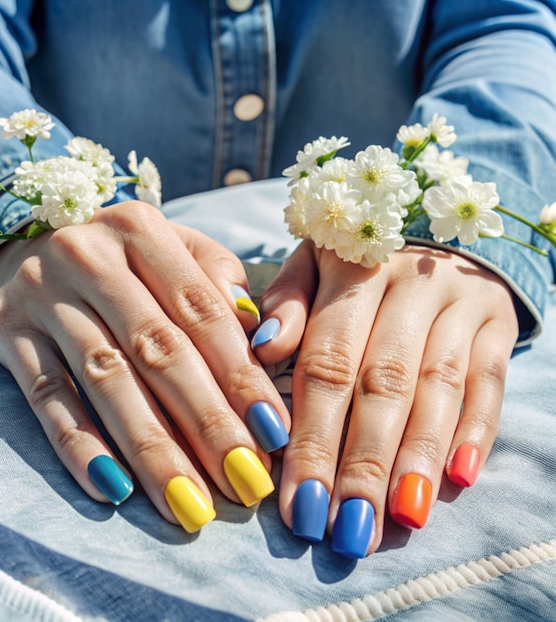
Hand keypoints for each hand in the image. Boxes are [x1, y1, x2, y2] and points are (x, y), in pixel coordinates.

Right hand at [0, 200, 289, 531]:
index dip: (240, 374)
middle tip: (243, 480)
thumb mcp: (171, 247)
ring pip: (106, 381)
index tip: (272, 432)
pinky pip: (46, 397)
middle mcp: (89, 257)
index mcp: (140, 230)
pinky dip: (80, 445)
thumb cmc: (120, 259)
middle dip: (206, 422)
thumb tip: (263, 337)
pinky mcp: (7, 333)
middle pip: (157, 350)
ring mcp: (43, 295)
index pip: (201, 311)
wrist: (23, 246)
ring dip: (151, 448)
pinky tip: (113, 490)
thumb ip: (218, 281)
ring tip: (190, 503)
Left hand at [252, 240, 517, 555]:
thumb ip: (286, 303)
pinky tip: (458, 480)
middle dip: (362, 462)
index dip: (311, 435)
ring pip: (437, 389)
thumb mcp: (311, 262)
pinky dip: (476, 431)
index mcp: (350, 272)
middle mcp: (407, 287)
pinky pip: (489, 380)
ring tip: (397, 519)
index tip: (298, 503)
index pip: (326, 363)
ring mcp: (459, 304)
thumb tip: (262, 350)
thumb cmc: (355, 262)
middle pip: (382, 385)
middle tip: (346, 530)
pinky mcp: (496, 323)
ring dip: (417, 459)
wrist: (431, 229)